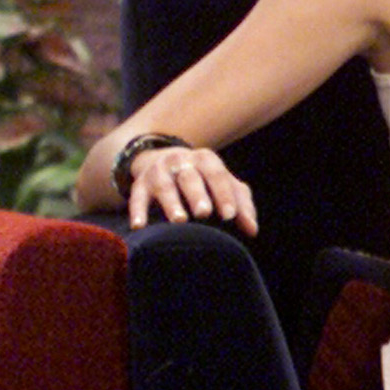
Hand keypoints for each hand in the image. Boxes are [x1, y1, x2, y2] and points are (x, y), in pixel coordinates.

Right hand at [125, 144, 259, 234]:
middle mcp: (181, 161)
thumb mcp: (223, 183)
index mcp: (206, 159)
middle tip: (204, 213)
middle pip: (190, 178)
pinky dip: (137, 211)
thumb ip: (241, 204)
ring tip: (180, 220)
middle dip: (198, 195)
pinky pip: (137, 197)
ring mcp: (158, 171)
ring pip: (165, 186)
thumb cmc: (203, 178)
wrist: (162, 158)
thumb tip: (252, 230)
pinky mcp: (140, 184)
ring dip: (172, 203)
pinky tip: (139, 226)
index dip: (224, 195)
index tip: (229, 216)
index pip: (218, 176)